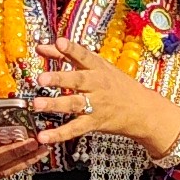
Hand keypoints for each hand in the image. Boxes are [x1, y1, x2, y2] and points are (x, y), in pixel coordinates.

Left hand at [30, 40, 179, 156]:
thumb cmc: (116, 84)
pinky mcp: (94, 123)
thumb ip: (66, 55)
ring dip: (55, 104)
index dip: (72, 49)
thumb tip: (41, 46)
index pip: (83, 56)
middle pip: (78, 80)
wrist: (142, 110)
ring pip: (74, 104)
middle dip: (60, 79)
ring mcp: (96, 105)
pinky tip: (44, 136)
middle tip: (41, 78)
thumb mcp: (97, 65)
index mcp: (98, 68)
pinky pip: (74, 129)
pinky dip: (58, 134)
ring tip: (37, 104)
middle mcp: (97, 85)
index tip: (60, 42)